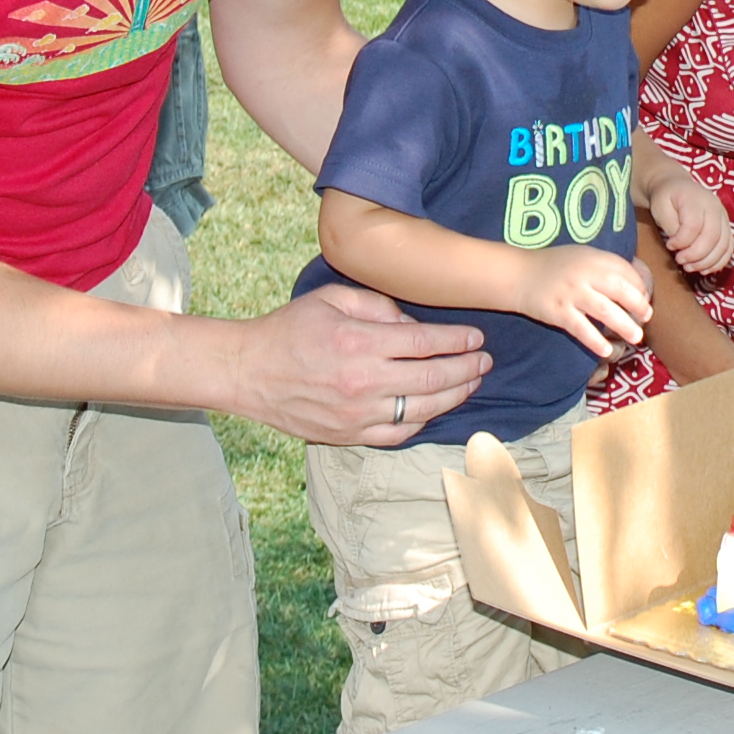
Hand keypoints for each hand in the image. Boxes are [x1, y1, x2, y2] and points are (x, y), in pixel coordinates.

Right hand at [230, 283, 491, 445]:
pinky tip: (436, 408)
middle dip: (466, 369)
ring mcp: (356, 413)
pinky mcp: (348, 435)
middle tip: (485, 361)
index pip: (425, 342)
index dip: (457, 341)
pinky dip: (423, 421)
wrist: (248, 371)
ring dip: (454, 396)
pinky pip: (398, 433)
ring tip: (471, 383)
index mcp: (359, 341)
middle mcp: (362, 380)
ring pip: (422, 409)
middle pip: (432, 378)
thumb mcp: (331, 298)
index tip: (477, 338)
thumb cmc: (289, 329)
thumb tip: (413, 322)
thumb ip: (377, 305)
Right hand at [511, 245, 652, 357]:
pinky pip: (581, 328)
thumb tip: (637, 286)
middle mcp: (584, 274)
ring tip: (636, 338)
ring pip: (605, 310)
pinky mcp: (558, 312)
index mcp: (594, 258)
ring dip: (624, 325)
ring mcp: (571, 293)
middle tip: (646, 318)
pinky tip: (605, 350)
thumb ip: (606, 268)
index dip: (640, 287)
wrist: (519, 274)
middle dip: (638, 305)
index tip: (643, 300)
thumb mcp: (583, 257)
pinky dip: (595, 340)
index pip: (626, 271)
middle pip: (620, 289)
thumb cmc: (556, 266)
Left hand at [645, 167, 733, 274]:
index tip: (669, 245)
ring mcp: (723, 217)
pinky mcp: (726, 228)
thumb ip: (670, 225)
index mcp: (696, 198)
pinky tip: (704, 269)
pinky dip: (718, 262)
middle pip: (712, 237)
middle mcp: (714, 206)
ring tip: (689, 267)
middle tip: (680, 260)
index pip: (694, 225)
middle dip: (695, 255)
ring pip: (723, 245)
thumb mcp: (659, 206)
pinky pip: (729, 248)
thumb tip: (680, 245)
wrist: (676, 186)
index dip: (682, 241)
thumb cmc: (666, 198)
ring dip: (707, 262)